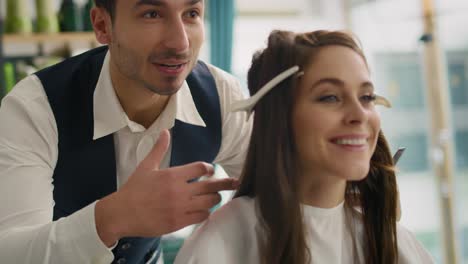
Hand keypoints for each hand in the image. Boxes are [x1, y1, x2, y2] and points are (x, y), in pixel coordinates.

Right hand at [95, 130, 238, 245]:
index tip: (211, 171)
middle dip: (224, 183)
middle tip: (233, 182)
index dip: (210, 169)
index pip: (202, 168)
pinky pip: (201, 217)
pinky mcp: (178, 222)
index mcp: (172, 175)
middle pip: (211, 186)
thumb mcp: (146, 166)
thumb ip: (159, 149)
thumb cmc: (133, 189)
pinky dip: (206, 213)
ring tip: (216, 197)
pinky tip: (205, 210)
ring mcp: (180, 208)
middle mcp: (179, 191)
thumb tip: (165, 132)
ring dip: (215, 199)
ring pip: (210, 202)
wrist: (121, 213)